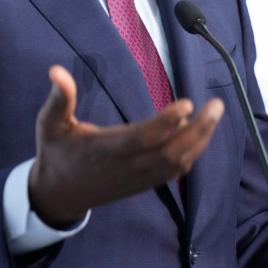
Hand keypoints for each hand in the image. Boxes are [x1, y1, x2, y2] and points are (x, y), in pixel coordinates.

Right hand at [27, 65, 224, 226]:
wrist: (59, 196)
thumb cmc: (56, 154)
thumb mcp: (49, 125)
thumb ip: (59, 99)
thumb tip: (56, 71)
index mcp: (105, 150)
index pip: (142, 138)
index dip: (167, 123)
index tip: (188, 103)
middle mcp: (127, 167)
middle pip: (171, 153)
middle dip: (198, 130)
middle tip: (217, 105)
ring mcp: (139, 178)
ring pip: (178, 163)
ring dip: (200, 139)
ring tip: (214, 114)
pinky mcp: (145, 183)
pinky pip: (175, 171)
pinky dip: (193, 152)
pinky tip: (200, 131)